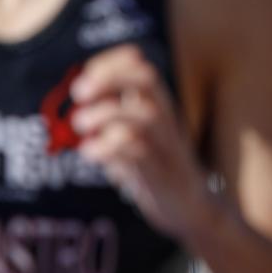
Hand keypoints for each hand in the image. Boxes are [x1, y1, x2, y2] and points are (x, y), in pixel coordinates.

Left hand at [70, 45, 216, 242]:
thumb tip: (81, 90)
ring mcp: (166, 148)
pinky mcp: (162, 176)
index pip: (141, 67)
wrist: (192, 209)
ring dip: (104, 115)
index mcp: (159, 107)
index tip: (86, 76)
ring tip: (80, 126)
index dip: (112, 63)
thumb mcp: (136, 133)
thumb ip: (113, 113)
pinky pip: (138, 153)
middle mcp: (166, 121)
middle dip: (110, 78)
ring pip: (142, 115)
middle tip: (79, 93)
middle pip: (147, 80)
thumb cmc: (156, 168)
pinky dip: (107, 148)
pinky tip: (89, 152)